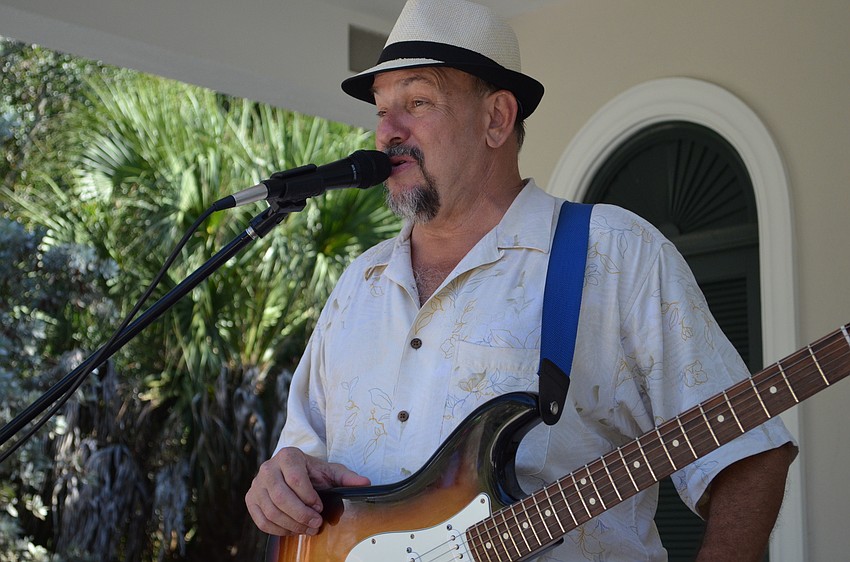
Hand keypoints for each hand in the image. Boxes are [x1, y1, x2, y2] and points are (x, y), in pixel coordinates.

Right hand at [245, 447, 370, 535]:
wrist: (291, 472)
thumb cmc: (313, 472)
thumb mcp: (330, 471)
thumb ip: (347, 477)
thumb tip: (366, 483)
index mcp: (288, 456)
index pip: (295, 479)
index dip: (309, 497)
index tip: (320, 507)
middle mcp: (268, 467)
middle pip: (281, 497)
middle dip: (301, 515)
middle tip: (316, 524)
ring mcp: (256, 484)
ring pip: (270, 510)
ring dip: (291, 525)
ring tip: (307, 529)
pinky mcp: (251, 499)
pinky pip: (261, 520)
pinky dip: (277, 529)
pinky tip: (292, 529)